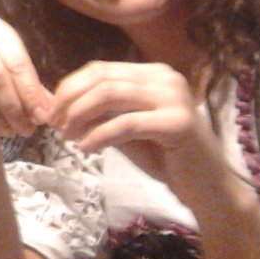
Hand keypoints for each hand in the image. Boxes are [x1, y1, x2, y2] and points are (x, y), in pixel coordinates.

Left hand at [49, 60, 219, 193]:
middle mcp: (165, 77)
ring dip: (80, 116)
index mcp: (152, 73)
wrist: (208, 188)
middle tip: (54, 125)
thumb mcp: (124, 129)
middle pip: (100, 78)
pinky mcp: (179, 123)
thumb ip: (99, 112)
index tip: (51, 111)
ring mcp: (175, 97)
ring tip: (67, 136)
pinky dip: (99, 135)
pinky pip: (126, 124)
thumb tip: (57, 103)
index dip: (69, 88)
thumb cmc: (165, 158)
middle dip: (70, 101)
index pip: (99, 69)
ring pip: (109, 95)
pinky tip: (86, 149)